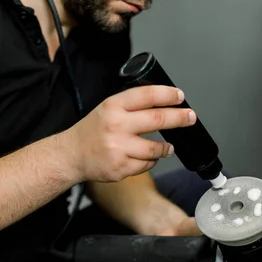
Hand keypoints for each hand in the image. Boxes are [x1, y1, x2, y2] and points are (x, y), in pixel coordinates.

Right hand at [67, 86, 196, 181]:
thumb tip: (164, 104)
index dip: (168, 94)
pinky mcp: (120, 167)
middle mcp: (116, 125)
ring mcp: (119, 148)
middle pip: (158, 119)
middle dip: (180, 118)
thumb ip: (131, 106)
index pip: (147, 95)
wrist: (71, 155)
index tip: (180, 96)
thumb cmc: (92, 131)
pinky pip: (147, 164)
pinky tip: (144, 158)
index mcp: (113, 106)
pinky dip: (150, 161)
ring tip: (168, 147)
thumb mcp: (107, 109)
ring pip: (156, 148)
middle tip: (190, 117)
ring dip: (166, 148)